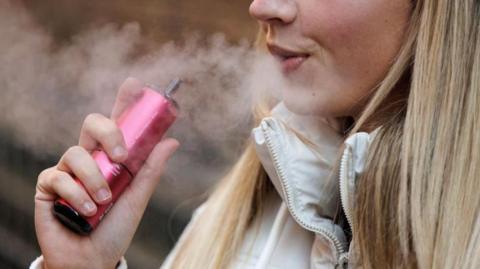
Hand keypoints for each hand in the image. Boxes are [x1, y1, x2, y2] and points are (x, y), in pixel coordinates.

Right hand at [34, 78, 179, 268]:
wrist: (92, 259)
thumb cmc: (115, 228)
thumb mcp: (138, 198)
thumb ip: (150, 169)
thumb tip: (172, 141)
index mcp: (112, 157)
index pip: (118, 123)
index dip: (124, 101)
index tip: (136, 84)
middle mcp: (90, 157)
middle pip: (93, 122)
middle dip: (109, 132)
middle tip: (122, 157)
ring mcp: (67, 170)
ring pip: (76, 152)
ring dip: (94, 178)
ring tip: (104, 202)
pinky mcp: (48, 186)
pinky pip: (58, 176)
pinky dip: (76, 194)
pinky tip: (87, 210)